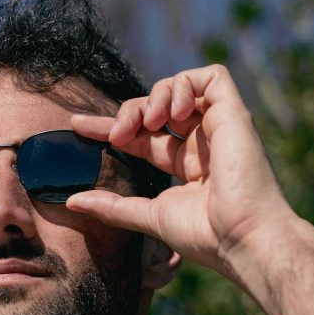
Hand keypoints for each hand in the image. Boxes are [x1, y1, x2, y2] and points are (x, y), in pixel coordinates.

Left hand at [67, 65, 295, 278]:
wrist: (241, 237)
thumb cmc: (204, 235)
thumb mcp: (148, 216)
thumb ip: (112, 206)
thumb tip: (72, 202)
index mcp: (187, 166)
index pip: (142, 137)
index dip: (110, 127)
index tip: (77, 127)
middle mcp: (203, 143)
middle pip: (155, 108)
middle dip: (128, 113)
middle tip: (116, 136)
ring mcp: (219, 126)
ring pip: (179, 87)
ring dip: (154, 97)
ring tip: (149, 124)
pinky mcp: (234, 113)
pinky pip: (211, 76)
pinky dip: (184, 86)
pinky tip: (174, 114)